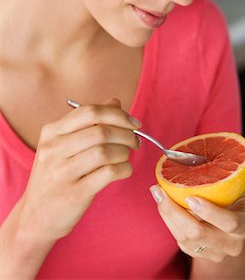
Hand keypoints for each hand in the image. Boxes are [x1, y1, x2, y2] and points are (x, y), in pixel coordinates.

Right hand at [19, 98, 140, 242]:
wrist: (35, 217)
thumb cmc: (55, 176)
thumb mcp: (63, 145)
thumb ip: (89, 122)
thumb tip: (115, 102)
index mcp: (51, 132)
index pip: (90, 111)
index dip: (118, 114)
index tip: (134, 122)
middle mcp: (53, 149)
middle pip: (101, 131)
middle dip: (126, 134)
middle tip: (134, 141)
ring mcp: (62, 172)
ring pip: (105, 151)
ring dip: (125, 152)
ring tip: (126, 156)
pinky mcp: (74, 193)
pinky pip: (108, 173)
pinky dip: (124, 169)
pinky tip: (124, 170)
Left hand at [150, 142, 244, 262]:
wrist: (229, 229)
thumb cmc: (233, 198)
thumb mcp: (242, 182)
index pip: (230, 223)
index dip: (211, 212)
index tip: (191, 197)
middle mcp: (230, 243)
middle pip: (200, 233)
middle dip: (177, 213)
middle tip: (162, 191)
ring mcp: (213, 252)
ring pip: (185, 238)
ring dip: (167, 214)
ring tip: (157, 191)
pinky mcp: (197, 254)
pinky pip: (178, 239)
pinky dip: (167, 220)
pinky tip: (161, 201)